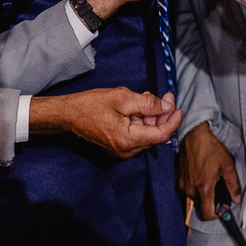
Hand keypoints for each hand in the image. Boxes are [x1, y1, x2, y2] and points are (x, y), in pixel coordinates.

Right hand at [31, 89, 180, 158]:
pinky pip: (136, 134)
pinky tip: (138, 106)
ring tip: (146, 97)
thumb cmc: (91, 105)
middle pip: (155, 134)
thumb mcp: (122, 98)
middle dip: (162, 114)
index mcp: (128, 140)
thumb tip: (167, 106)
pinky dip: (141, 120)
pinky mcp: (117, 146)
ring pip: (146, 133)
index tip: (178, 106)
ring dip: (151, 116)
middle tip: (165, 95)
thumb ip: (148, 103)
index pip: (161, 134)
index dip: (173, 121)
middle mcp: (127, 150)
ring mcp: (121, 150)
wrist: (67, 115)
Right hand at [176, 122, 240, 220]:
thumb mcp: (228, 165)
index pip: (206, 215)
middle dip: (209, 201)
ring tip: (207, 177)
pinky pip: (186, 188)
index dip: (215, 214)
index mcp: (203, 188)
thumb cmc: (211, 149)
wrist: (194, 135)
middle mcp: (190, 189)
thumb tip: (237, 199)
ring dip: (200, 192)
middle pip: (200, 206)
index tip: (221, 207)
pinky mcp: (176, 178)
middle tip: (216, 188)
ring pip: (193, 197)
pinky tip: (198, 174)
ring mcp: (181, 184)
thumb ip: (233, 185)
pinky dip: (192, 185)